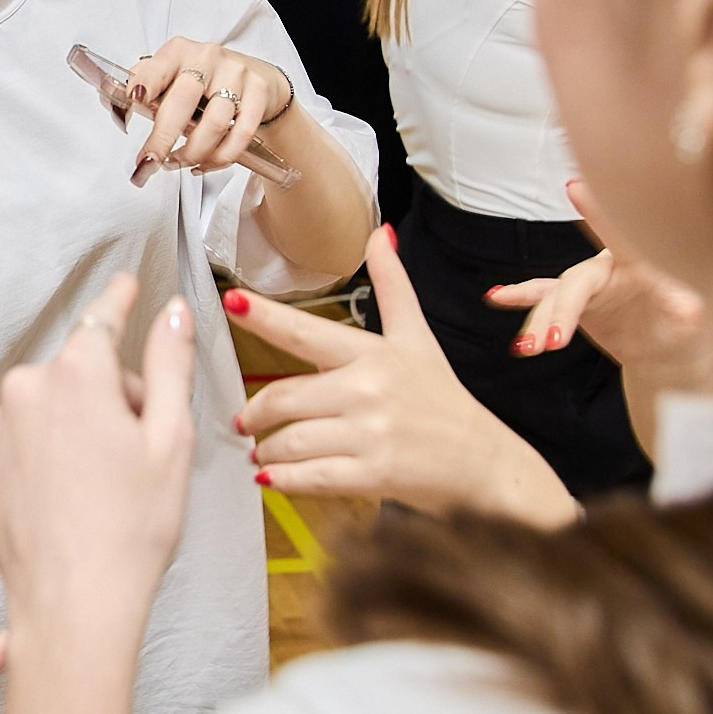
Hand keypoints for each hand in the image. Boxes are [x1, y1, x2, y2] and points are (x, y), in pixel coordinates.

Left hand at [0, 275, 197, 639]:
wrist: (73, 604)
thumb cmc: (132, 528)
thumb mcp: (171, 439)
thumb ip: (169, 364)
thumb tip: (173, 310)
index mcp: (77, 373)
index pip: (103, 317)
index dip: (121, 299)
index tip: (126, 284)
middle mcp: (24, 388)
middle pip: (77, 370)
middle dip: (106, 393)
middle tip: (135, 451)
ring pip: (44, 405)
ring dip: (69, 425)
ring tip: (96, 484)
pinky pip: (15, 438)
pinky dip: (37, 454)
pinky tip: (61, 495)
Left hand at [126, 38, 294, 182]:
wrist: (253, 73)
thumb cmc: (201, 78)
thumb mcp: (169, 75)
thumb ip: (140, 89)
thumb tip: (113, 110)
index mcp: (177, 52)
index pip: (155, 68)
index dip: (144, 85)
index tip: (134, 102)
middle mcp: (206, 58)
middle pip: (183, 102)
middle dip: (163, 138)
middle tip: (149, 162)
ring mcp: (236, 74)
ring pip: (214, 124)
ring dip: (192, 153)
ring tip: (176, 163)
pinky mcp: (258, 93)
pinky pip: (240, 135)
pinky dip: (220, 158)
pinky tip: (203, 164)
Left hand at [229, 227, 577, 526]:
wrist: (483, 462)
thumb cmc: (443, 400)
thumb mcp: (418, 337)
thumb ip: (393, 286)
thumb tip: (380, 234)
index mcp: (371, 353)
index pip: (306, 331)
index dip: (264, 316)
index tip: (229, 302)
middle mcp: (367, 389)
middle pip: (284, 396)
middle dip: (255, 413)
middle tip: (246, 420)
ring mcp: (370, 434)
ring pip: (290, 440)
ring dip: (266, 449)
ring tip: (262, 450)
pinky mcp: (373, 474)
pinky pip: (309, 477)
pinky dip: (283, 479)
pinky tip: (273, 476)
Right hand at [483, 180, 706, 386]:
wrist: (668, 354)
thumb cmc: (686, 331)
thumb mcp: (693, 323)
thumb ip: (688, 308)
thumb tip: (688, 305)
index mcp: (639, 264)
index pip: (618, 236)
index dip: (598, 213)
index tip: (574, 188)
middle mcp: (609, 267)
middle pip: (576, 281)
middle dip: (562, 309)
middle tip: (555, 341)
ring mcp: (589, 284)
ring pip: (554, 296)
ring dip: (539, 321)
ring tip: (528, 348)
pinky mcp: (574, 302)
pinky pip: (542, 299)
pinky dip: (519, 299)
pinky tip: (496, 297)